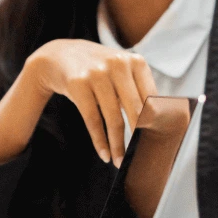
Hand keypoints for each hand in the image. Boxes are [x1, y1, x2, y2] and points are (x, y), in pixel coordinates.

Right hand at [0, 39, 156, 166]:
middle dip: (138, 137)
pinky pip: (93, 120)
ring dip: (118, 145)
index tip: (156, 142)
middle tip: (140, 156)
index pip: (152, 99)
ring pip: (113, 118)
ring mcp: (97, 74)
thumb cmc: (98, 70)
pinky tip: (104, 154)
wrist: (60, 56)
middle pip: (135, 110)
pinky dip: (100, 141)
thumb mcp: (120, 70)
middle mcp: (118, 64)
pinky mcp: (78, 84)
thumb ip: (138, 90)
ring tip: (119, 161)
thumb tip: (157, 125)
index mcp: (136, 62)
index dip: (155, 123)